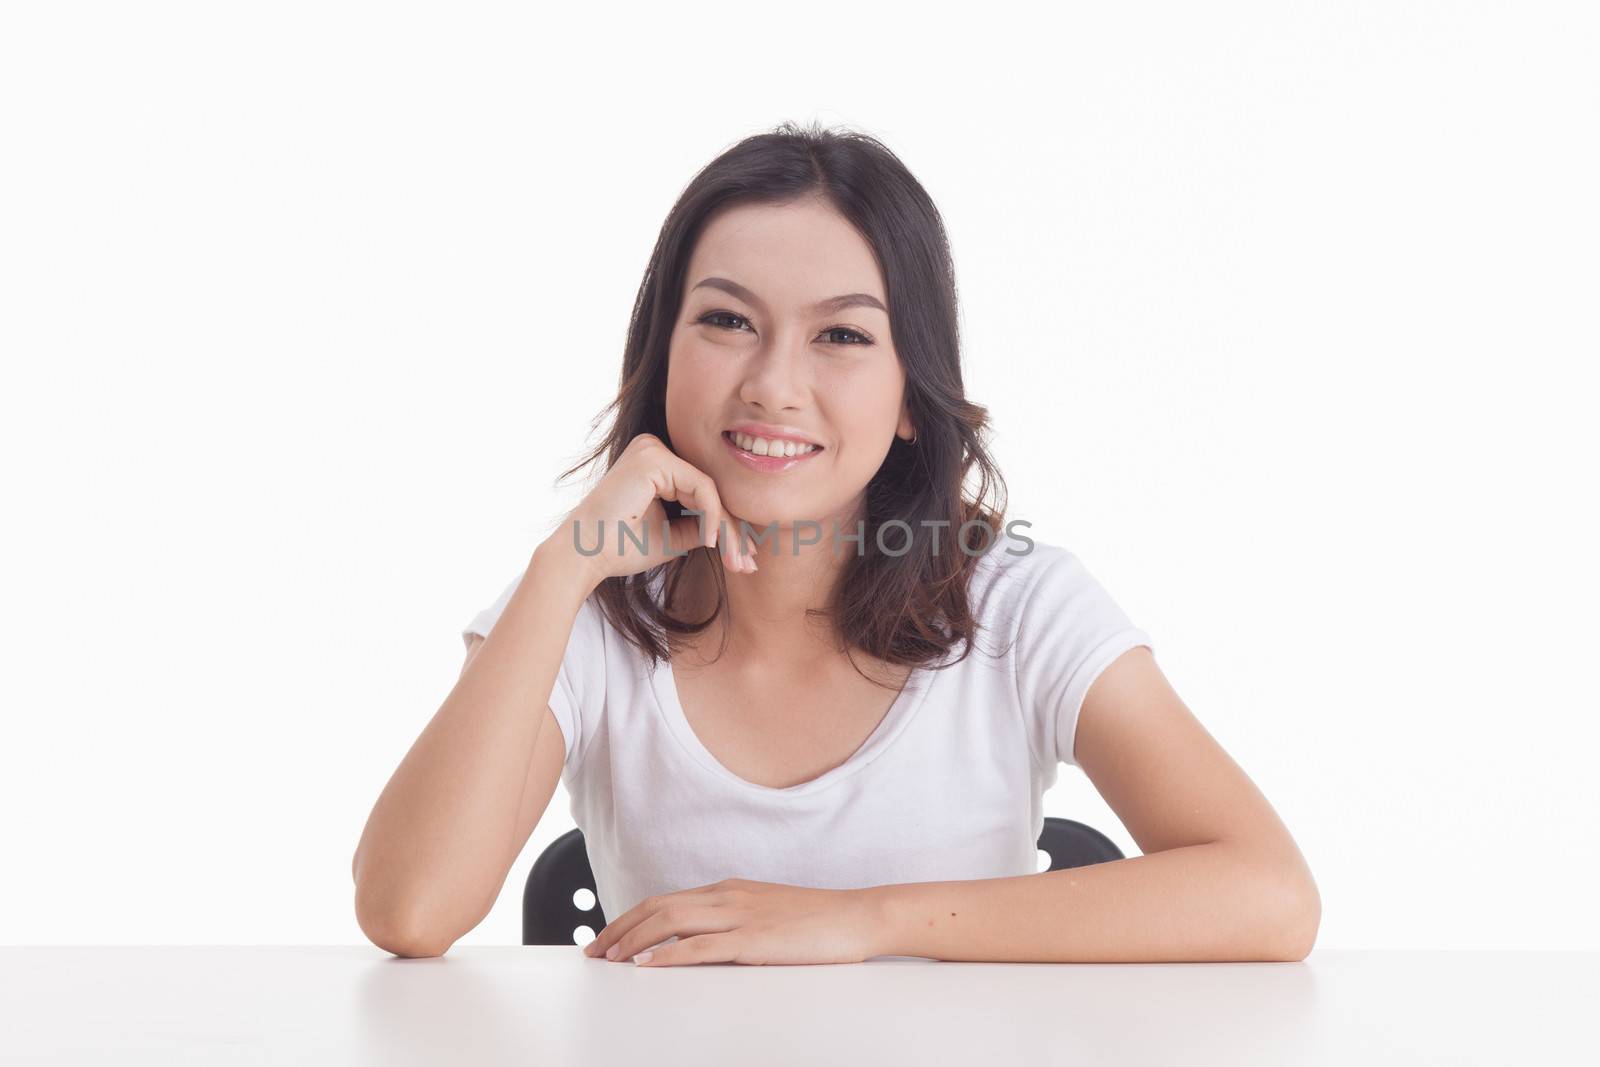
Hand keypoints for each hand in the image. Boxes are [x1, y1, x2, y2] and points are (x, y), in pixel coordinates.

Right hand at [545, 432, 756, 586]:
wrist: (585, 555)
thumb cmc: (620, 547)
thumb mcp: (673, 535)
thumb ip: (701, 525)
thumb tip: (737, 528)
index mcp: (654, 464)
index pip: (702, 492)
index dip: (728, 525)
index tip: (744, 557)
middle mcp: (653, 449)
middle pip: (709, 490)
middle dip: (733, 530)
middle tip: (748, 563)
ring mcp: (653, 450)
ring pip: (710, 490)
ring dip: (728, 528)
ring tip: (738, 560)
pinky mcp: (654, 459)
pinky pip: (701, 487)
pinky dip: (712, 515)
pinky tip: (713, 541)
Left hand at [582, 878, 884, 966]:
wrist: (857, 916)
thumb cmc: (818, 921)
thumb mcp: (766, 914)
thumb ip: (734, 922)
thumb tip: (702, 942)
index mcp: (729, 890)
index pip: (666, 901)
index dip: (631, 918)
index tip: (608, 936)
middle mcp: (727, 896)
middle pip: (658, 908)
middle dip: (620, 929)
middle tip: (595, 951)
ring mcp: (739, 916)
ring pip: (670, 923)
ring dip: (633, 942)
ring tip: (610, 959)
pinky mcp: (753, 940)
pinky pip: (699, 947)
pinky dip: (666, 956)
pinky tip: (647, 966)